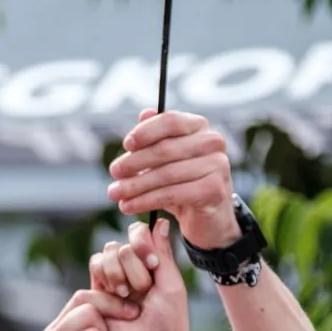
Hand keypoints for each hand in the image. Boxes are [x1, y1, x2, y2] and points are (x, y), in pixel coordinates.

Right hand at [89, 218, 189, 330]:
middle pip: (121, 245)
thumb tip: (162, 221)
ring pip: (106, 256)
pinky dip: (107, 283)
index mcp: (151, 266)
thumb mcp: (171, 286)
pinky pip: (94, 270)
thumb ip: (163, 253)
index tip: (153, 264)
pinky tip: (119, 303)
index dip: (141, 243)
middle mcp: (131, 272)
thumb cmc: (169, 327)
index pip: (138, 235)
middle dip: (134, 269)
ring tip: (129, 300)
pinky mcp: (96, 297)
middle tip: (143, 293)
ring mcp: (112, 283)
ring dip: (120, 275)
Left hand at [107, 109, 238, 249]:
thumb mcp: (168, 158)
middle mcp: (212, 142)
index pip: (170, 121)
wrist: (210, 217)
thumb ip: (156, 136)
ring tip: (115, 193)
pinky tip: (129, 206)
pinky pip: (172, 194)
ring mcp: (217, 166)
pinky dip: (146, 201)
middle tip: (114, 173)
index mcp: (199, 126)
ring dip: (135, 185)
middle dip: (134, 162)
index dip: (145, 132)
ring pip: (166, 174)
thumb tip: (144, 113)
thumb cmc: (184, 182)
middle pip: (165, 149)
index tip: (126, 145)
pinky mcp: (214, 190)